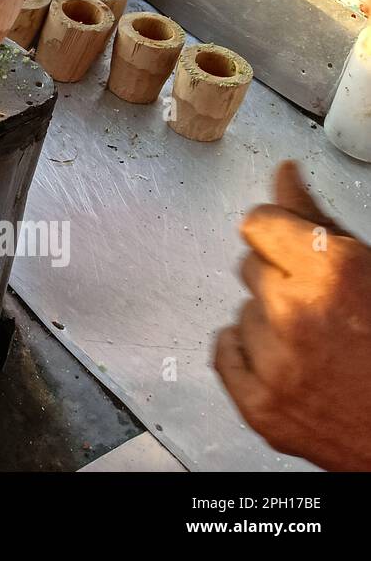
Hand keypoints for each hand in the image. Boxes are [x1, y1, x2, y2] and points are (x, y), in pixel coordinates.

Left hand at [214, 161, 370, 469]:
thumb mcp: (370, 269)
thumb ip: (317, 221)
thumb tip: (283, 175)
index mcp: (331, 273)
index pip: (258, 224)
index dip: (278, 233)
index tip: (291, 244)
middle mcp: (296, 313)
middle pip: (249, 266)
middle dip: (280, 279)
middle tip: (324, 307)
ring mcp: (275, 364)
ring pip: (242, 311)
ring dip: (270, 321)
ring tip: (320, 344)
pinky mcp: (260, 405)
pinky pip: (225, 352)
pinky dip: (249, 356)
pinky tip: (292, 363)